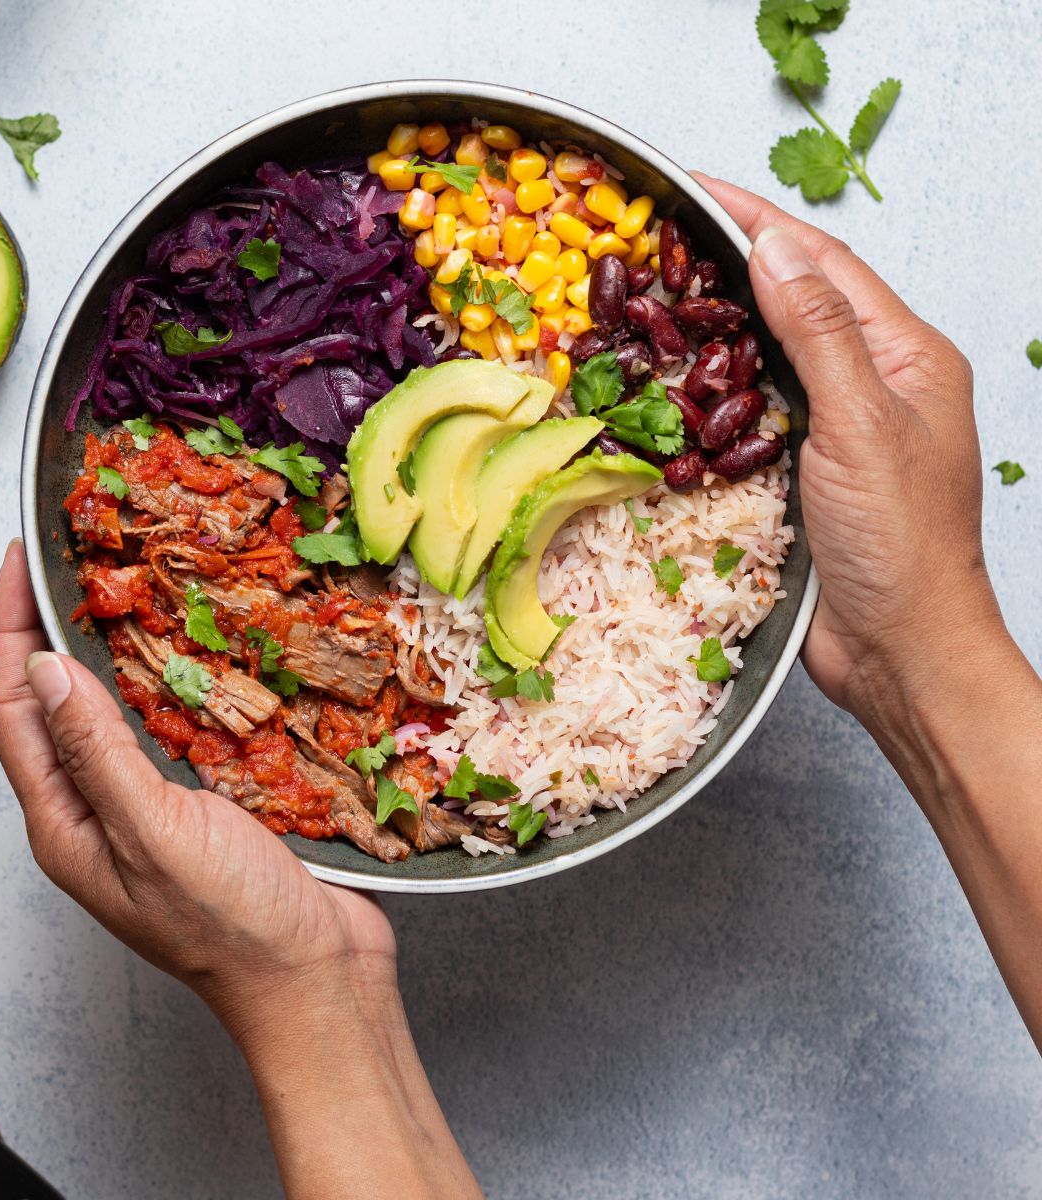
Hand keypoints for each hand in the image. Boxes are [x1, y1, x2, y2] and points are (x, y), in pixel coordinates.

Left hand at [0, 542, 481, 1195]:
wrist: (316, 976)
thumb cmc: (234, 926)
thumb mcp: (155, 834)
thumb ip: (98, 752)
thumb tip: (46, 668)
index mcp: (66, 824)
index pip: (14, 708)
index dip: (9, 630)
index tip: (22, 565)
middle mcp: (96, 812)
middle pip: (52, 704)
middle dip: (50, 630)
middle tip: (73, 562)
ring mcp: (147, 808)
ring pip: (110, 712)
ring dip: (109, 651)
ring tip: (126, 591)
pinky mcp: (197, 803)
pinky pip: (165, 729)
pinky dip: (167, 683)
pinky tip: (193, 653)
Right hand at [695, 175, 1003, 719]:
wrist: (900, 649)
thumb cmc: (902, 547)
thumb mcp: (864, 426)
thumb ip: (819, 335)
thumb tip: (774, 251)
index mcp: (906, 356)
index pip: (823, 265)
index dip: (758, 221)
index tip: (696, 188)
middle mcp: (871, 382)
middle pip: (794, 299)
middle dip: (731, 259)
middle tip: (663, 234)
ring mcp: (834, 426)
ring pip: (766, 353)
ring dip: (715, 320)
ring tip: (658, 293)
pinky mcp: (799, 468)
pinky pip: (749, 410)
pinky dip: (710, 387)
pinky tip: (674, 380)